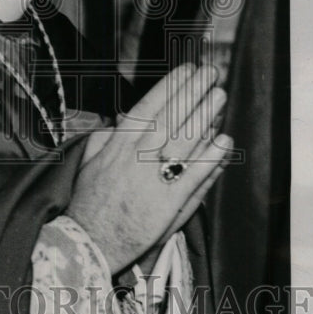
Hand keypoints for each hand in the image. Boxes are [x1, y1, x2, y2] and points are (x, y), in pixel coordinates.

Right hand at [66, 63, 231, 274]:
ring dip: (204, 115)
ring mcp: (153, 180)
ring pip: (184, 141)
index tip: (186, 70)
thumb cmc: (88, 204)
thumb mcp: (88, 163)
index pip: (147, 107)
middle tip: (211, 74)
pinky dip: (210, 157)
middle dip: (192, 92)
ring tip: (220, 96)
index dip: (169, 86)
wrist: (89, 243)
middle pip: (170, 117)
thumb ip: (104, 138)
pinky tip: (224, 140)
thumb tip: (119, 120)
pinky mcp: (168, 204)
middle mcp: (135, 157)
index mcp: (117, 145)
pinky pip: (193, 175)